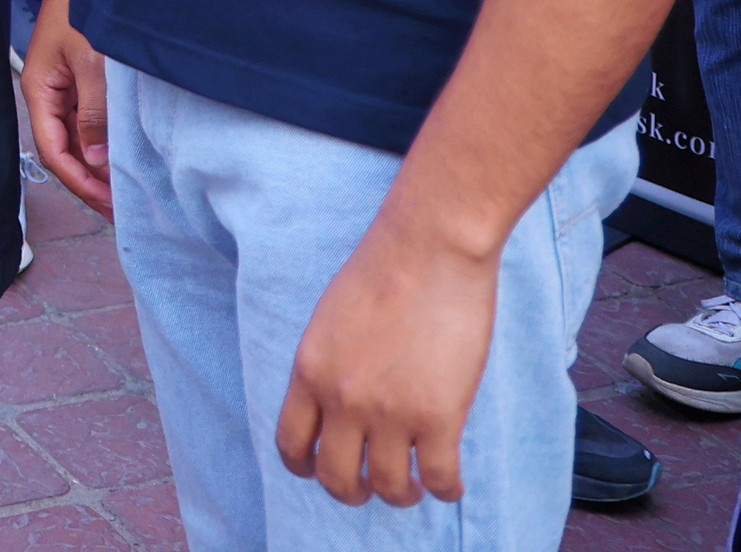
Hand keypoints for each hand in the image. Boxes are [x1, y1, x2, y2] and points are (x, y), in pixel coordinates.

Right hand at [22, 0, 112, 217]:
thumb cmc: (83, 7)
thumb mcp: (91, 64)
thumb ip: (93, 113)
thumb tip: (96, 159)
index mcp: (40, 91)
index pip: (54, 152)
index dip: (80, 183)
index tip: (110, 204)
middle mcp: (48, 93)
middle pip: (64, 149)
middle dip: (90, 181)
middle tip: (124, 207)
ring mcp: (63, 86)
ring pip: (77, 136)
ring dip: (98, 163)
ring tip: (127, 188)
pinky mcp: (80, 77)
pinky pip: (87, 118)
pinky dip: (104, 140)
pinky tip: (124, 152)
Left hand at [276, 219, 499, 508]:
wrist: (429, 247)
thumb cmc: (384, 269)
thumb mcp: (331, 320)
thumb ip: (329, 365)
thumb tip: (339, 403)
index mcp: (309, 371)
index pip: (291, 442)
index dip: (305, 466)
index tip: (321, 469)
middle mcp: (342, 399)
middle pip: (336, 477)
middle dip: (352, 491)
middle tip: (369, 488)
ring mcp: (390, 412)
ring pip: (388, 487)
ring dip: (400, 494)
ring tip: (412, 486)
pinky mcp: (438, 417)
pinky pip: (438, 479)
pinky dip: (445, 490)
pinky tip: (450, 485)